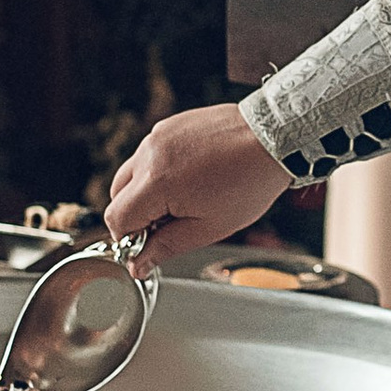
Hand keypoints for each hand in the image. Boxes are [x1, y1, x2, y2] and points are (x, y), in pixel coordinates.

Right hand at [104, 104, 290, 260]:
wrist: (273, 138)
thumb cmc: (249, 182)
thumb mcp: (209, 227)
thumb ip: (166, 247)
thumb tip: (139, 264)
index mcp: (156, 182)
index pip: (116, 219)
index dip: (128, 239)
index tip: (147, 246)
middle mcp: (150, 153)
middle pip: (118, 196)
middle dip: (136, 216)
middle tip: (168, 225)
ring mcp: (159, 136)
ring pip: (132, 174)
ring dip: (147, 193)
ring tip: (185, 199)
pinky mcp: (169, 126)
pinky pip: (149, 154)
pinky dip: (159, 171)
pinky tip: (190, 178)